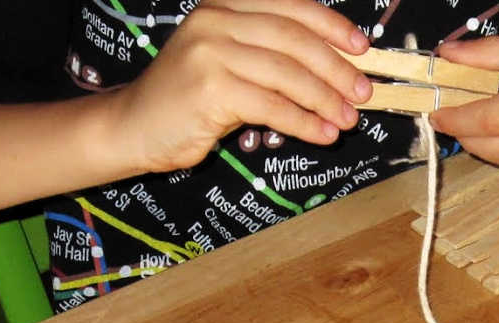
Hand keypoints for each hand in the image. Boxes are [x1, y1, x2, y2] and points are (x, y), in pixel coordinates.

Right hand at [110, 0, 374, 174]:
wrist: (135, 126)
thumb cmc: (190, 99)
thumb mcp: (230, 63)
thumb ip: (272, 58)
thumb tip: (335, 73)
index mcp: (224, 6)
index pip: (289, 5)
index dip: (331, 25)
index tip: (362, 48)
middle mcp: (216, 20)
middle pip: (294, 39)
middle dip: (336, 68)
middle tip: (363, 93)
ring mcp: (210, 52)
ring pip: (287, 74)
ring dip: (325, 99)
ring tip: (347, 120)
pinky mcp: (210, 88)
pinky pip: (272, 106)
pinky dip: (304, 122)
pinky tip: (322, 134)